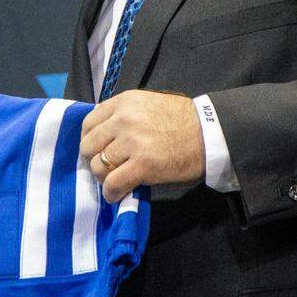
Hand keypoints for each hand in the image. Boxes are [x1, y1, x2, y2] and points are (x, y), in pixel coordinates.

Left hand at [79, 90, 203, 202]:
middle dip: (94, 159)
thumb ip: (122, 115)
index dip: (89, 140)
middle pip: (89, 145)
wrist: (208, 132)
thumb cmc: (180, 119)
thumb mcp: (145, 104)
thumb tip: (102, 135)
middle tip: (106, 167)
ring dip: (103, 177)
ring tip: (114, 180)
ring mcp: (132, 142)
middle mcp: (123, 119)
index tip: (96, 149)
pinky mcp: (143, 164)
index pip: (88, 123)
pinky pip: (113, 183)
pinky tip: (116, 194)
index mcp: (123, 102)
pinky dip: (111, 192)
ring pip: (98, 165)